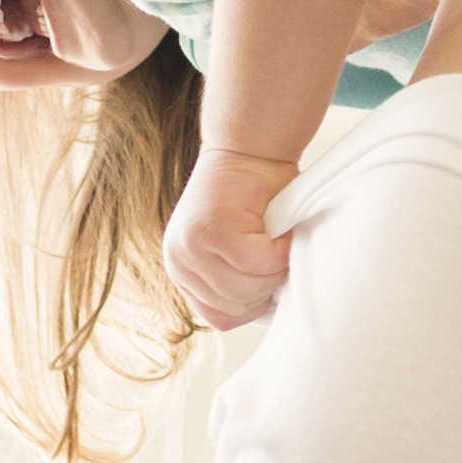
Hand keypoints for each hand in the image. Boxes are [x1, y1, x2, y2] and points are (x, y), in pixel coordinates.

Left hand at [170, 140, 299, 329]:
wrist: (250, 145)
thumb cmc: (255, 196)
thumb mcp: (237, 247)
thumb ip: (238, 279)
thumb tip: (263, 310)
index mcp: (183, 271)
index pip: (219, 317)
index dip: (253, 304)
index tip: (270, 277)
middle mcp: (178, 262)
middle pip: (234, 308)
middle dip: (268, 287)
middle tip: (279, 253)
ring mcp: (191, 246)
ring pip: (247, 290)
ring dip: (276, 269)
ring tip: (280, 241)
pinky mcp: (212, 230)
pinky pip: (259, 264)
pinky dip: (282, 252)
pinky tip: (284, 231)